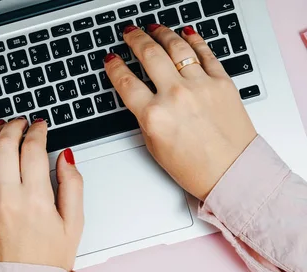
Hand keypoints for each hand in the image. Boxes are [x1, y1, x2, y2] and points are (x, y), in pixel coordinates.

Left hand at [0, 118, 83, 270]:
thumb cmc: (48, 259)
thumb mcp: (74, 224)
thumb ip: (73, 186)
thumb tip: (66, 157)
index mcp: (35, 200)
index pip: (32, 150)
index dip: (37, 131)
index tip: (41, 126)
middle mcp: (7, 198)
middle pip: (4, 146)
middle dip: (14, 126)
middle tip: (21, 122)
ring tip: (0, 126)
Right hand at [104, 24, 256, 199]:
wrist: (232, 172)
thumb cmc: (195, 167)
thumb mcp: (154, 146)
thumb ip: (145, 117)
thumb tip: (140, 96)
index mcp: (154, 116)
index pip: (126, 82)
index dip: (114, 67)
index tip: (111, 60)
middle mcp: (175, 96)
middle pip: (149, 55)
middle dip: (135, 39)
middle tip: (129, 33)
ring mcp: (200, 86)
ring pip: (177, 47)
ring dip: (162, 33)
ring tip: (153, 28)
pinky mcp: (222, 82)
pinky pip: (205, 53)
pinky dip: (194, 40)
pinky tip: (185, 33)